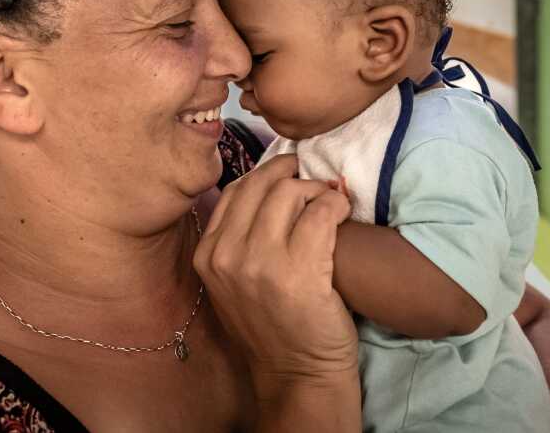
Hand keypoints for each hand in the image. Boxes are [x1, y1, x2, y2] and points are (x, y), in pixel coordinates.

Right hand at [194, 153, 357, 383]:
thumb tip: (265, 187)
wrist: (296, 374)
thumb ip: (236, 239)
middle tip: (313, 182)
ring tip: (329, 205)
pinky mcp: (300, 269)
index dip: (265, 175)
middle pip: (261, 185)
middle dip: (292, 176)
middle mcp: (227, 256)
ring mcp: (261, 262)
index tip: (287, 175)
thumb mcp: (231, 283)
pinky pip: (321, 211)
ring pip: (290, 192)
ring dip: (316, 191)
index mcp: (207, 255)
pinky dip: (336, 205)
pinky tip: (342, 215)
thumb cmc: (272, 326)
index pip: (234, 191)